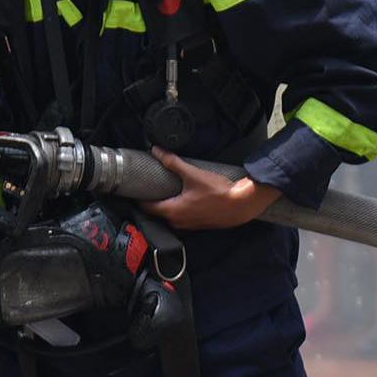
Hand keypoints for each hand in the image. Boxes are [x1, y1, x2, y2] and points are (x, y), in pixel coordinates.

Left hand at [138, 148, 281, 229]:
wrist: (242, 204)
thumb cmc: (217, 191)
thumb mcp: (193, 174)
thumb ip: (173, 162)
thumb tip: (156, 150)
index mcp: (172, 211)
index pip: (147, 207)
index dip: (139, 198)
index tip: (133, 190)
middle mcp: (178, 222)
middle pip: (157, 214)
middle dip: (151, 202)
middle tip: (147, 189)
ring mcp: (189, 226)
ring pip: (170, 217)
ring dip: (165, 207)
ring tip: (163, 193)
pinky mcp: (199, 225)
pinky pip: (182, 219)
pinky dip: (177, 210)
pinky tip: (182, 200)